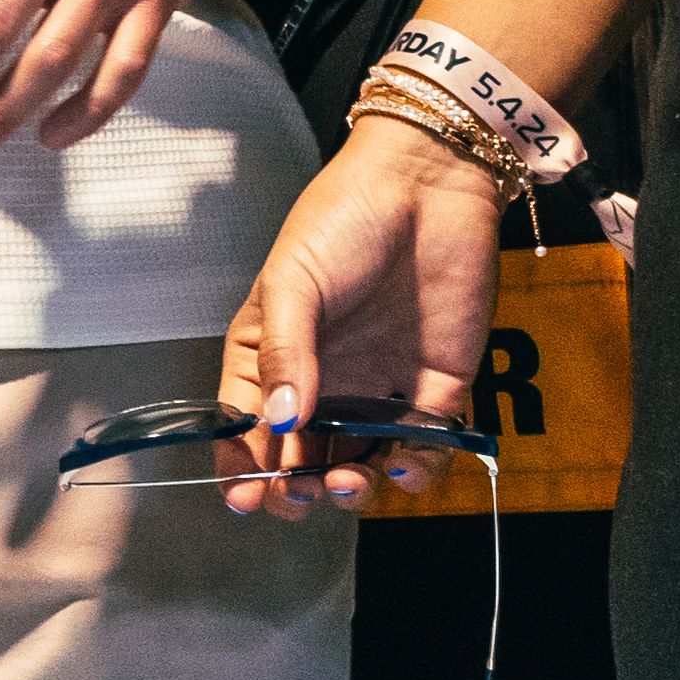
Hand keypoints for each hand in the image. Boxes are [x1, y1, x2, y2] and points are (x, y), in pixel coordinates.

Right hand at [210, 119, 504, 517]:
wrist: (430, 182)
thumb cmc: (344, 218)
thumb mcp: (292, 283)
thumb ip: (286, 354)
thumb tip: (279, 423)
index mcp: (275, 357)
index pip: (249, 427)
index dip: (242, 467)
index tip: (245, 496)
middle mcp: (325, 381)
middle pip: (303, 458)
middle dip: (298, 488)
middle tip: (301, 492)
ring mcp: (380, 386)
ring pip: (361, 462)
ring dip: (352, 486)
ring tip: (349, 480)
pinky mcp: (437, 385)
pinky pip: (425, 444)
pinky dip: (416, 468)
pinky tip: (403, 466)